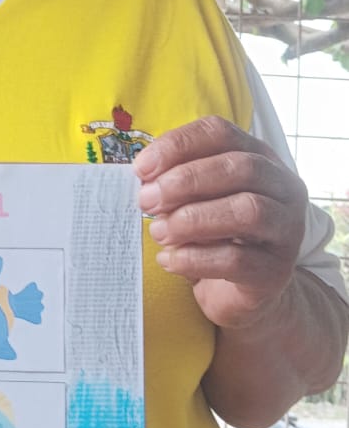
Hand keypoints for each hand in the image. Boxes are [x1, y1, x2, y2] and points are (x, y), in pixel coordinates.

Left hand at [133, 116, 307, 329]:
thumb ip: (176, 185)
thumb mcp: (195, 201)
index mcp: (259, 158)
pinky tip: (169, 260)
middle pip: (240, 168)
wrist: (239, 293)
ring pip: (247, 211)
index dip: (179, 145)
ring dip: (192, 219)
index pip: (221, 134)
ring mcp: (286, 230)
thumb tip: (145, 181)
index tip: (141, 168)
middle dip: (185, 181)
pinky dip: (195, 258)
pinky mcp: (275, 271)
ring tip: (158, 231)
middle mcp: (282, 188)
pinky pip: (237, 260)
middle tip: (147, 200)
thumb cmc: (214, 236)